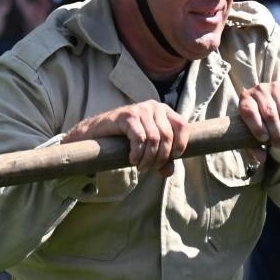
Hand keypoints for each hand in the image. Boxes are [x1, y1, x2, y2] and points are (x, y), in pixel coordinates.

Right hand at [63, 101, 189, 175]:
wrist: (96, 134)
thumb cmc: (124, 141)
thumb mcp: (148, 150)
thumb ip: (162, 160)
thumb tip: (169, 172)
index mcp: (164, 111)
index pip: (183, 126)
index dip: (179, 146)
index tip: (169, 160)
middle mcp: (154, 106)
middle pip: (167, 136)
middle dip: (160, 157)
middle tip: (149, 168)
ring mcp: (141, 109)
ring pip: (154, 139)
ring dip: (148, 158)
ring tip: (141, 166)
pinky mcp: (127, 115)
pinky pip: (140, 138)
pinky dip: (138, 153)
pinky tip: (132, 160)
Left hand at [238, 82, 279, 151]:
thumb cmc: (264, 122)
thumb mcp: (256, 134)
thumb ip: (254, 147)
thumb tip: (261, 158)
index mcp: (246, 99)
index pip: (248, 111)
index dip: (256, 126)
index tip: (265, 140)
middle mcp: (259, 89)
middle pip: (268, 113)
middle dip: (276, 133)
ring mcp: (276, 86)